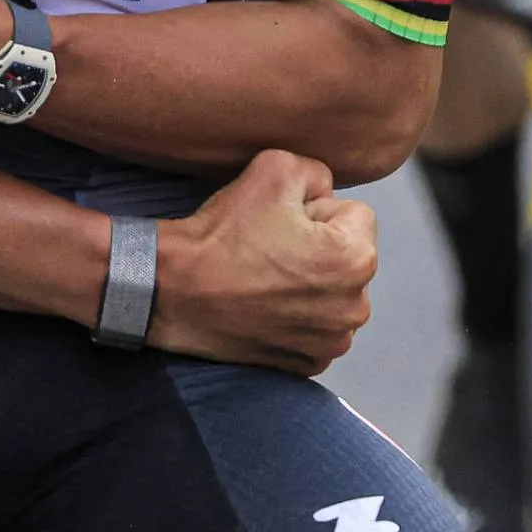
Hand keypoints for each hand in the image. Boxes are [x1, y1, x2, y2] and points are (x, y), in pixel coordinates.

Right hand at [150, 150, 378, 373]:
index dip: (315, 210)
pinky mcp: (308, 363)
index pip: (355, 215)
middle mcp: (354, 307)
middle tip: (270, 250)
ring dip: (310, 284)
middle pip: (348, 257)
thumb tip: (326, 192)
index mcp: (356, 258)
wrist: (174, 291)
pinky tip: (264, 306)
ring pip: (333, 292)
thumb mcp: (274, 168)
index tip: (280, 223)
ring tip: (265, 278)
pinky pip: (316, 327)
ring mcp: (332, 341)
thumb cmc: (223, 234)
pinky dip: (297, 317)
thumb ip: (316, 172)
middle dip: (319, 248)